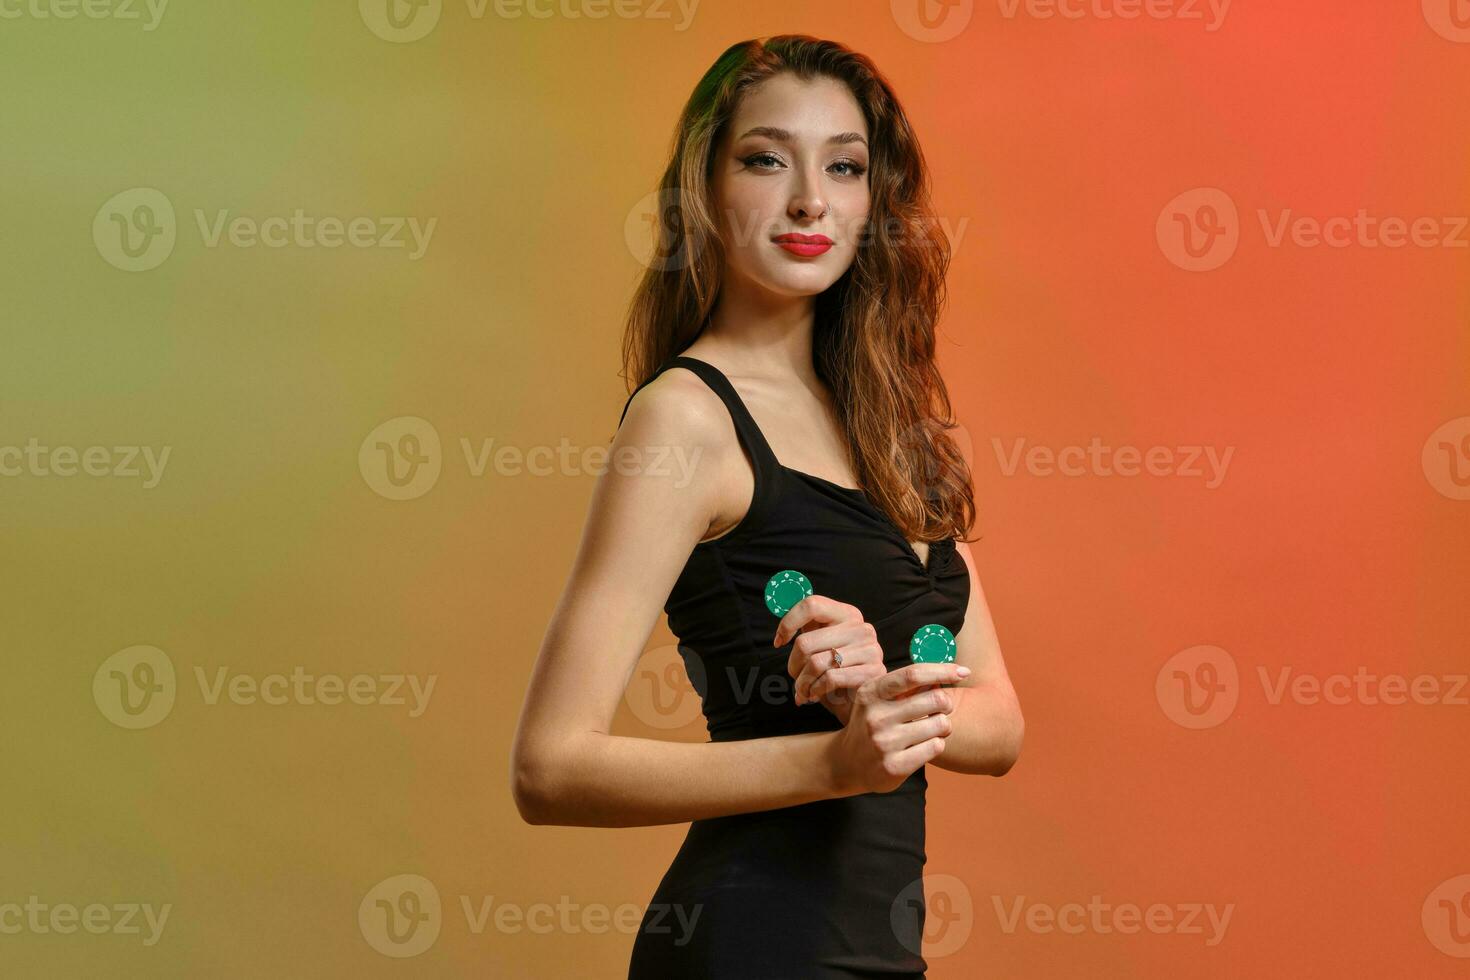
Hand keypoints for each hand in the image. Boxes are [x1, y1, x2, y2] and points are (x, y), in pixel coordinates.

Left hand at [772, 594, 887, 724]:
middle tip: (795, 679)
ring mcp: (871, 648)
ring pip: (815, 663)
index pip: (811, 604)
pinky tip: (814, 695)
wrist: (859, 704)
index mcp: (847, 614)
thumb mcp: (820, 646)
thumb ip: (807, 630)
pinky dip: (815, 690)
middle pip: (805, 642)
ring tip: (803, 691)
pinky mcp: (874, 671)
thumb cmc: (835, 674)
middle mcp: (861, 627)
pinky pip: (830, 678)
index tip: (778, 642)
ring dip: (802, 683)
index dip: (788, 623)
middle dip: (793, 666)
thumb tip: (781, 619)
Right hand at [827, 662, 970, 795]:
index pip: (913, 674)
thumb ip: (908, 685)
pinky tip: (923, 746)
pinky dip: (936, 744)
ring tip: (931, 730)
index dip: (942, 670)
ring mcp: (884, 742)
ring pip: (940, 724)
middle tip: (940, 710)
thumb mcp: (878, 699)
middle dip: (946, 704)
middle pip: (935, 699)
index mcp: (872, 692)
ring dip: (943, 726)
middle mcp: (876, 716)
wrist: (847, 763)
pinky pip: (936, 747)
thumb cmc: (873, 724)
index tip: (963, 672)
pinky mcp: (894, 766)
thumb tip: (948, 671)